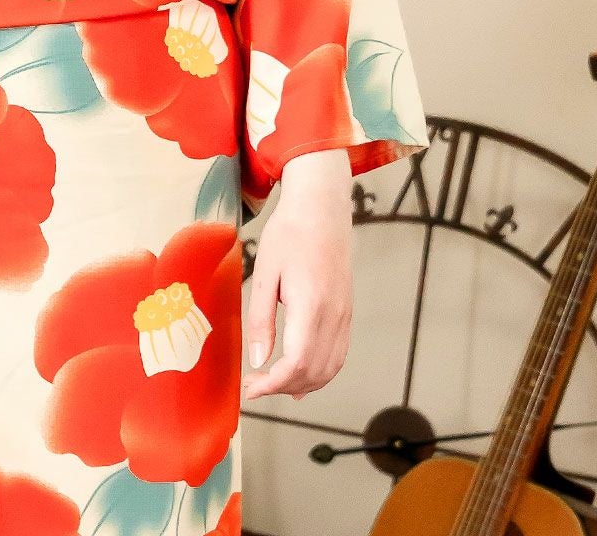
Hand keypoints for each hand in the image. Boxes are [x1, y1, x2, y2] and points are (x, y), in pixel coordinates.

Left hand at [242, 148, 352, 401]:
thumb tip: (257, 361)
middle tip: (255, 384)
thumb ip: (260, 319)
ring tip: (274, 383)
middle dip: (283, 388)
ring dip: (302, 385)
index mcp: (311, 305)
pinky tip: (301, 375)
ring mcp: (344, 315)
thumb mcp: (264, 272)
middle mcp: (334, 316)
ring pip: (330, 369)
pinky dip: (320, 373)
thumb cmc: (290, 232)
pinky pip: (338, 355)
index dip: (272, 385)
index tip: (250, 389)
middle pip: (314, 374)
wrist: (322, 208)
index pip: (296, 364)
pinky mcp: (346, 312)